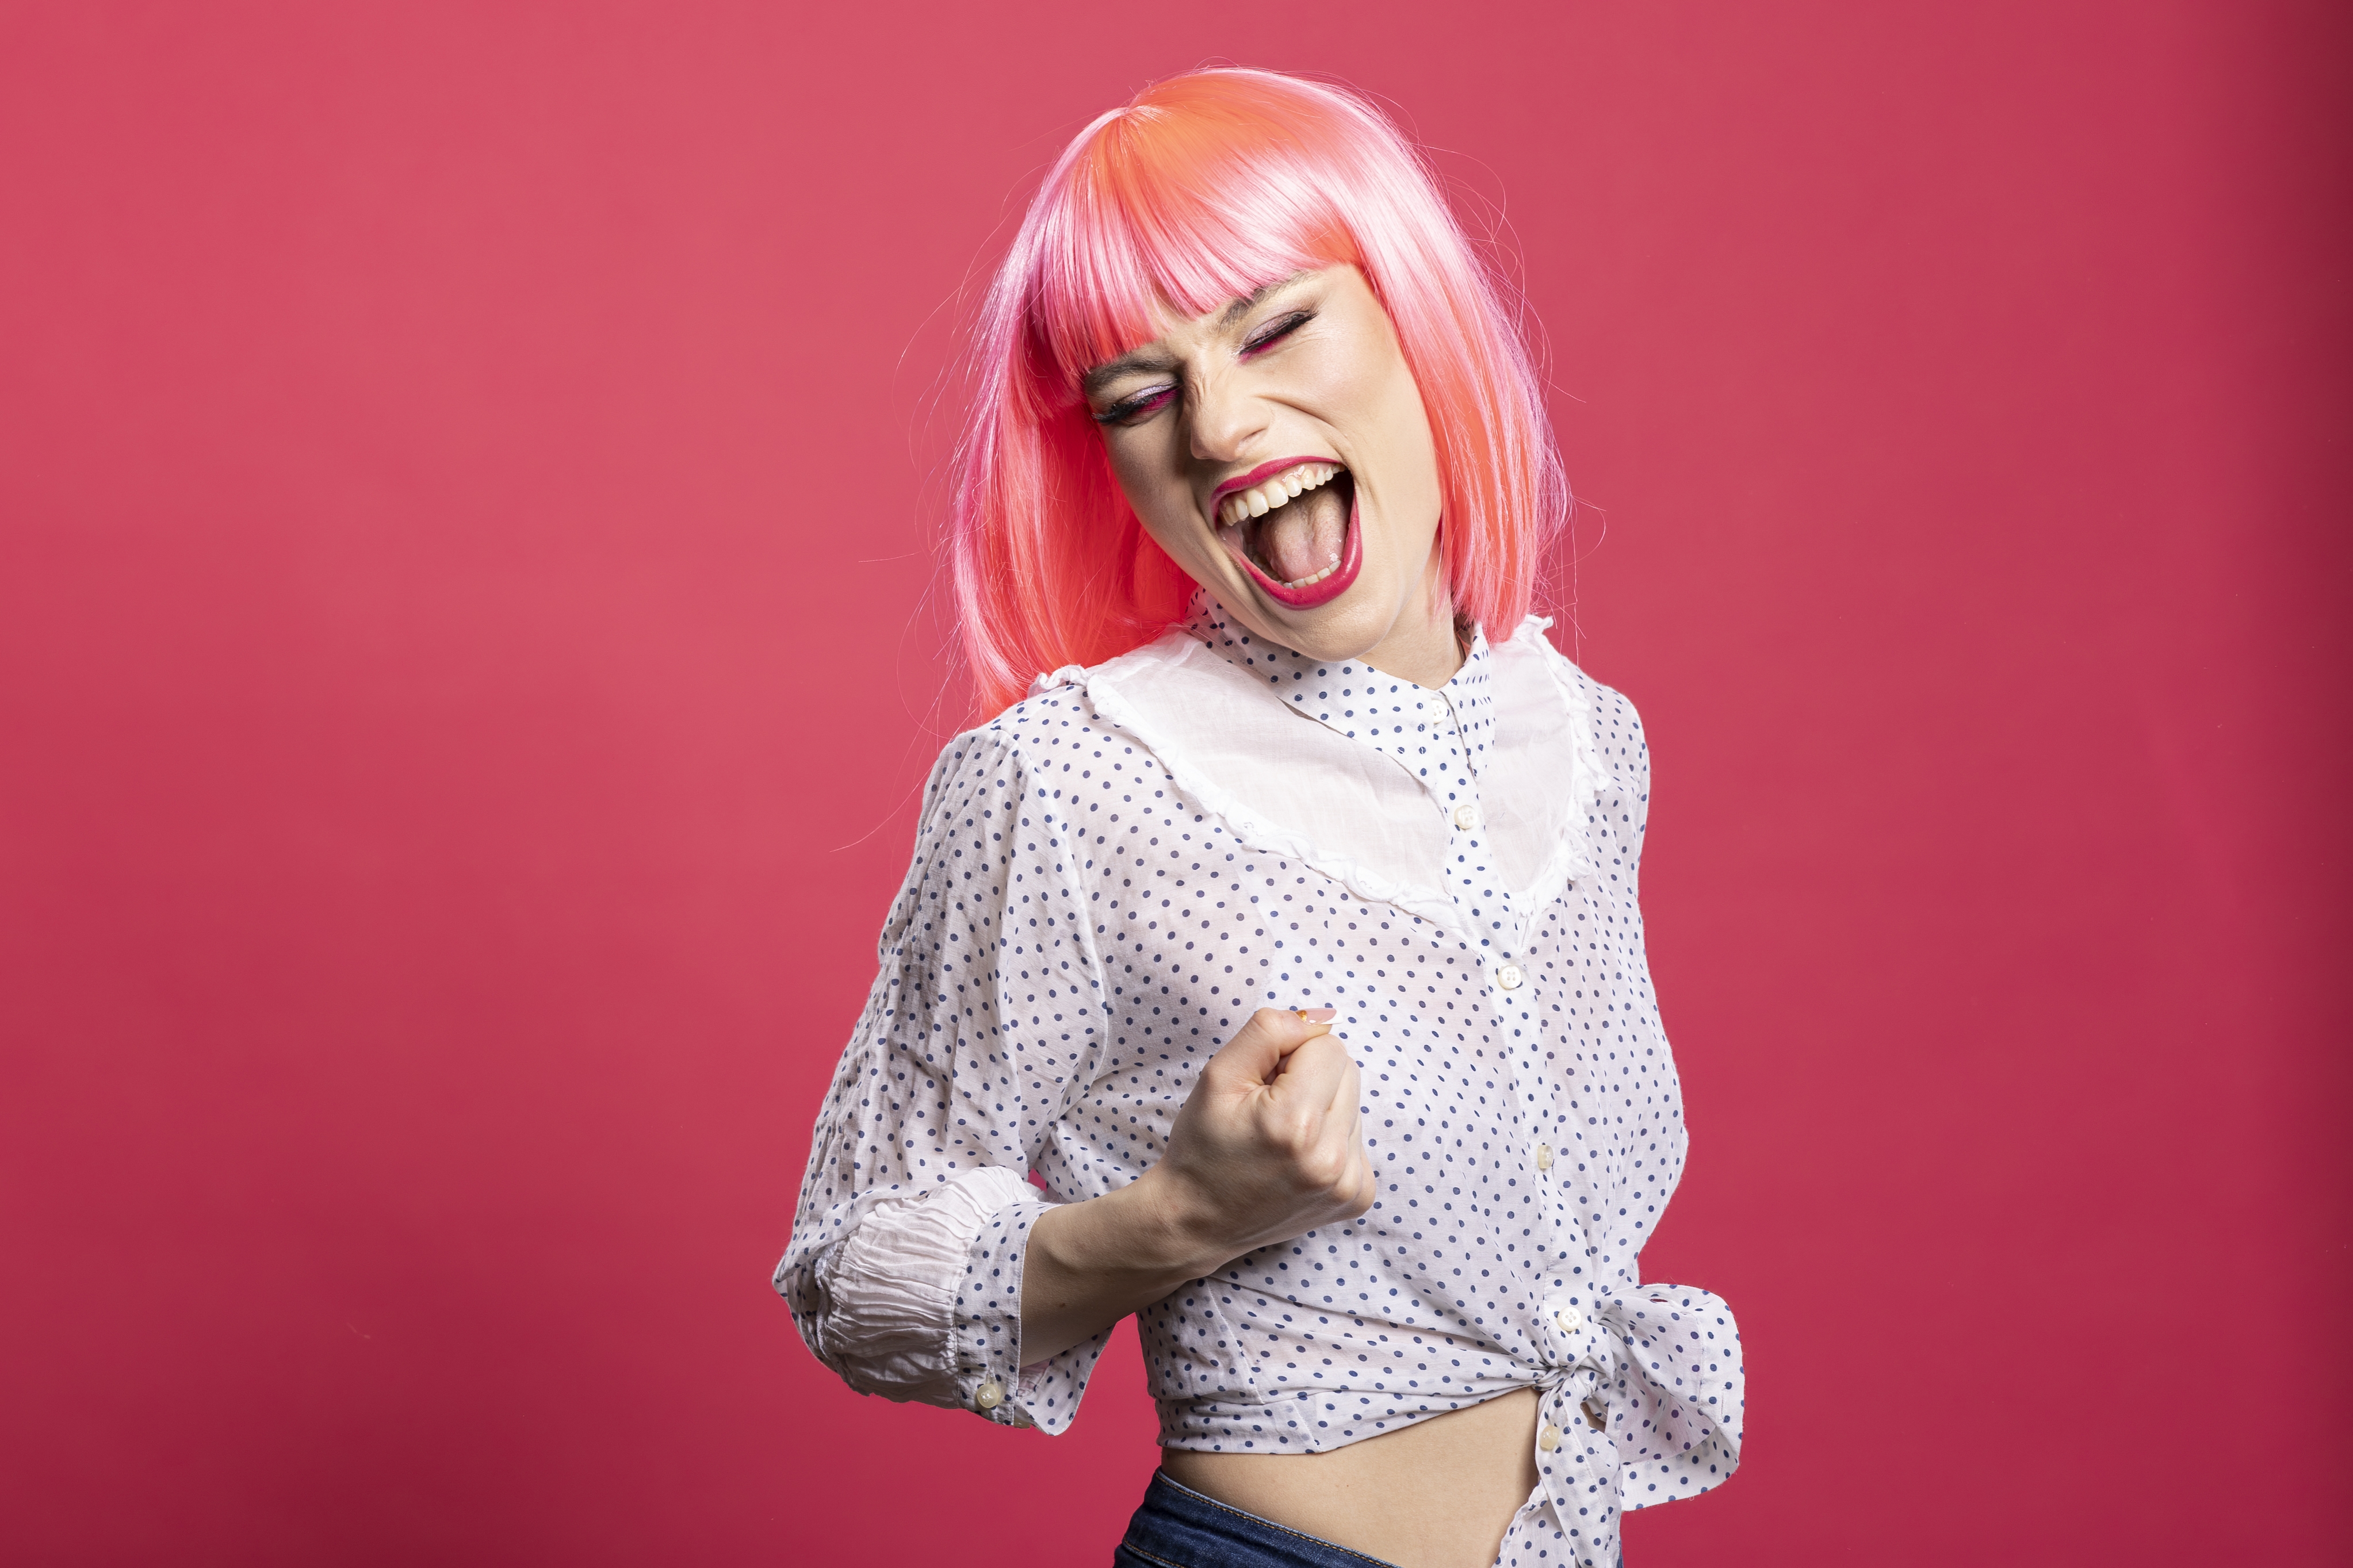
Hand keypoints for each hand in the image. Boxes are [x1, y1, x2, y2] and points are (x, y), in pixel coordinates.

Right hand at [1145, 1006, 1375, 1271]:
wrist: (1199, 1221)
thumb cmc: (1204, 1145)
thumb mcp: (1218, 1075)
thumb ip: (1269, 1032)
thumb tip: (1318, 1021)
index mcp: (1295, 1124)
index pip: (1329, 1046)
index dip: (1291, 1054)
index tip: (1263, 1082)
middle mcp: (1330, 1158)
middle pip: (1347, 1071)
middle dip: (1310, 1077)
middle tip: (1268, 1108)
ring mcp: (1348, 1183)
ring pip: (1353, 1103)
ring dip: (1322, 1106)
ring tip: (1281, 1136)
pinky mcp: (1357, 1196)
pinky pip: (1356, 1137)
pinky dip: (1330, 1138)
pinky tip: (1297, 1158)